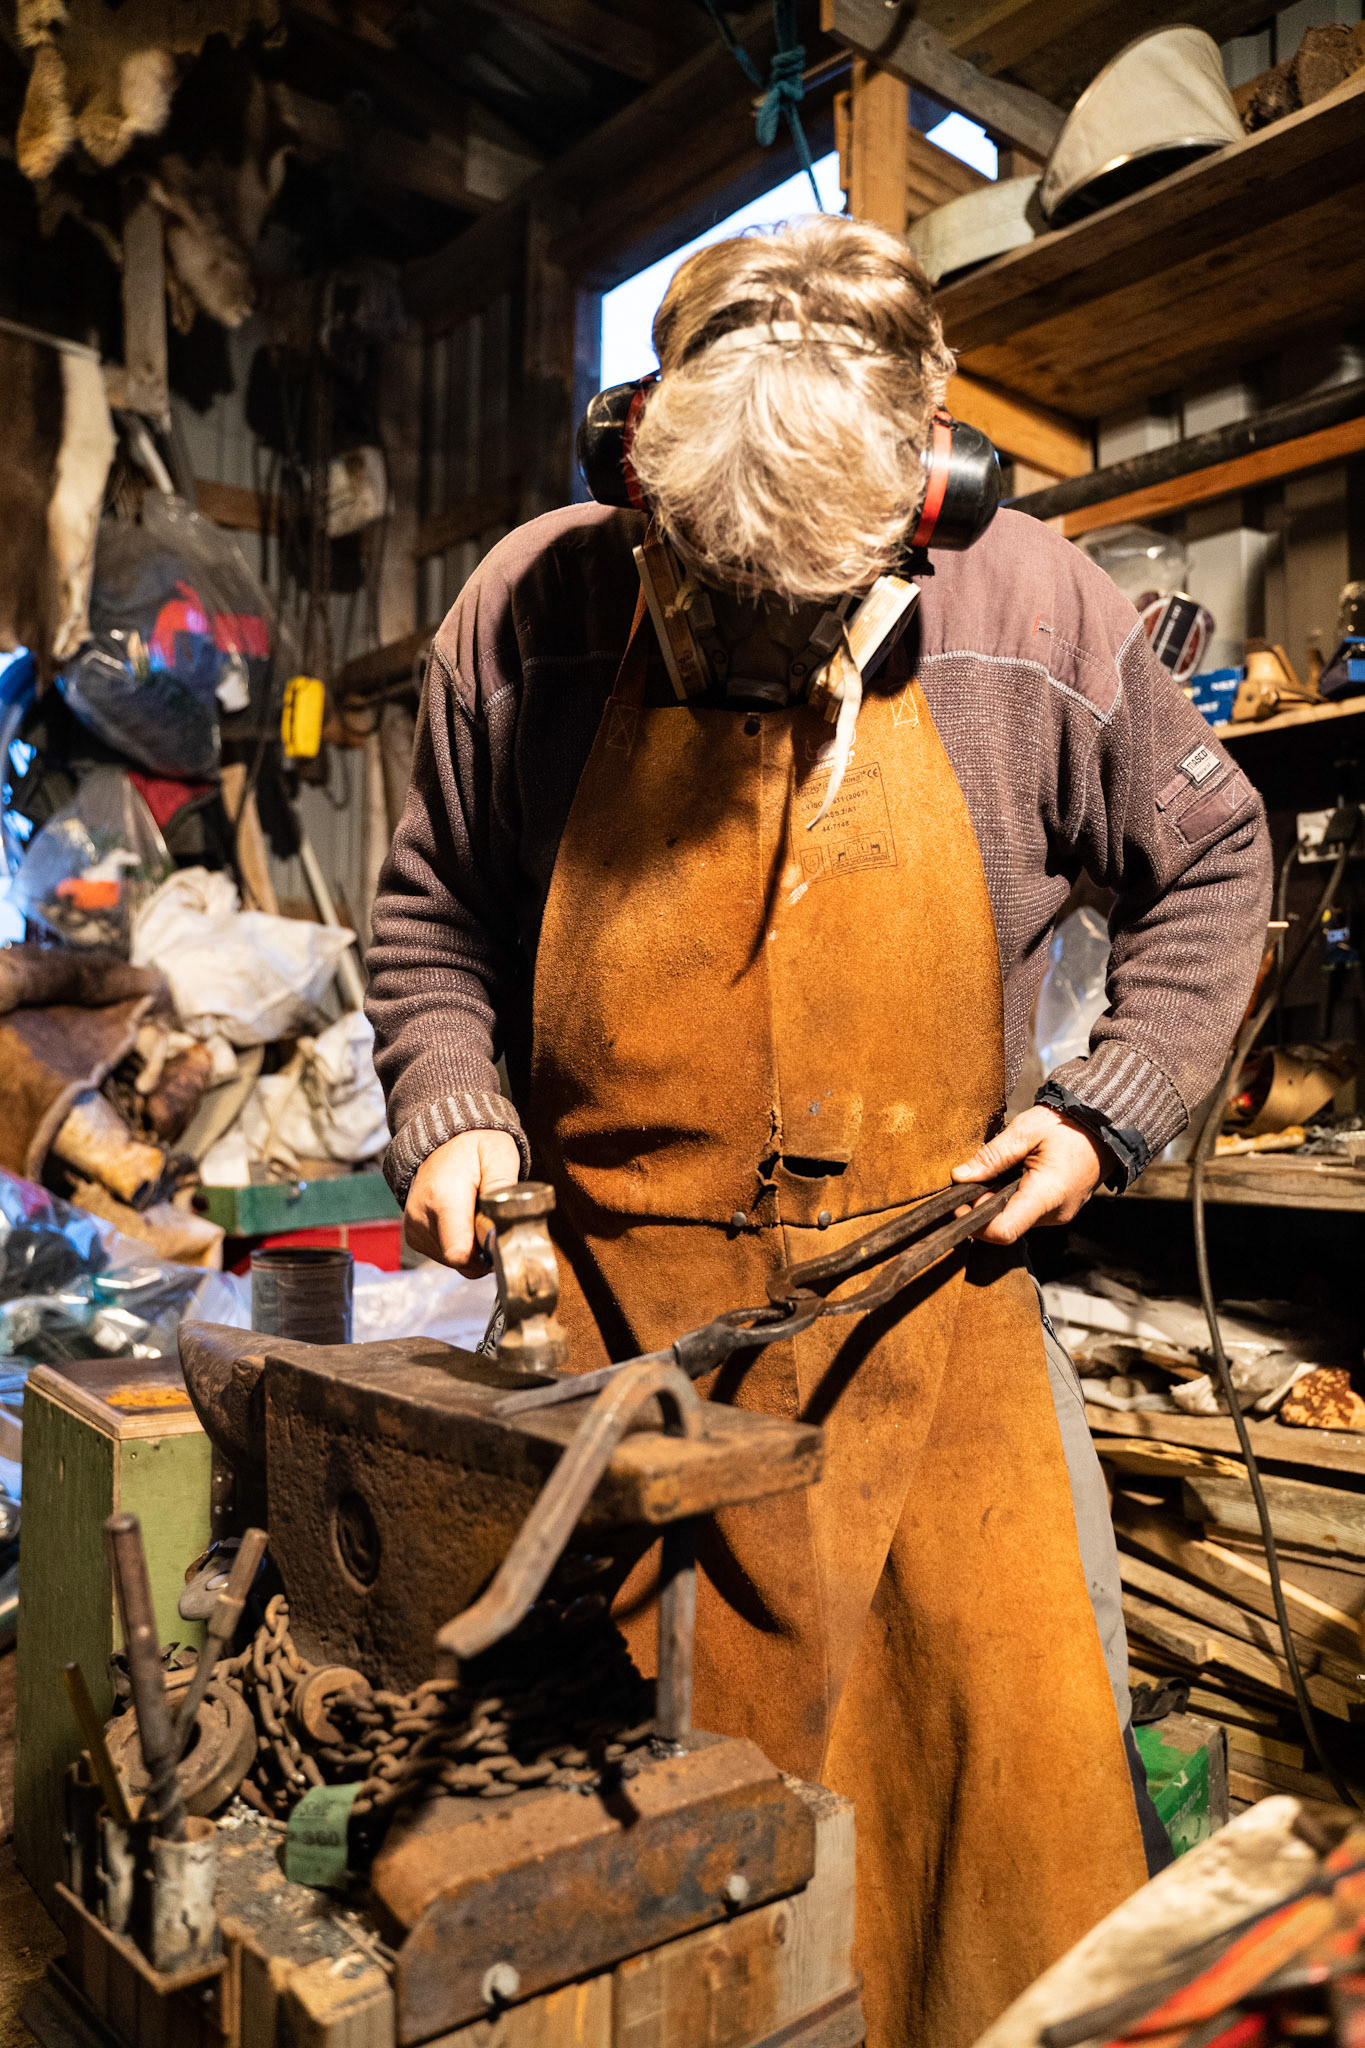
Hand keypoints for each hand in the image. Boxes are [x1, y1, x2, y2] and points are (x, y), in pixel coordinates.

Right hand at [404, 1129, 521, 1273]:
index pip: (461, 1254)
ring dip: (470, 1246)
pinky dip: (458, 1243)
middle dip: (481, 1249)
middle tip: (489, 1218)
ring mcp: (414, 1227)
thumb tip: (503, 1226)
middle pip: (460, 1261)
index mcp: (443, 1200)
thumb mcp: (499, 1155)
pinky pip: (442, 1256)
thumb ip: (502, 1190)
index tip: (498, 1235)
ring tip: (474, 1214)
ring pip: (453, 1261)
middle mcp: (422, 1217)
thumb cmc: (475, 1147)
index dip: (486, 1254)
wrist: (444, 1140)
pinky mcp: (413, 1234)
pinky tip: (462, 1220)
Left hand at [951, 1106, 1108, 1245]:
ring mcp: (1058, 1215)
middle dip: (982, 1205)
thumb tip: (961, 1176)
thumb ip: (992, 1156)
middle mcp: (1054, 1213)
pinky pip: (1026, 1212)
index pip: (1003, 1231)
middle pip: (1004, 1225)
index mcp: (1047, 1194)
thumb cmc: (1069, 1126)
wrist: (1103, 1127)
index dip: (974, 1223)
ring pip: (1014, 1219)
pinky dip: (1011, 1198)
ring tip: (998, 1170)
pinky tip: (1011, 1175)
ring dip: (996, 1200)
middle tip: (974, 1177)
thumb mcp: (1026, 1131)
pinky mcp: (1057, 1211)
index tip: (957, 1203)